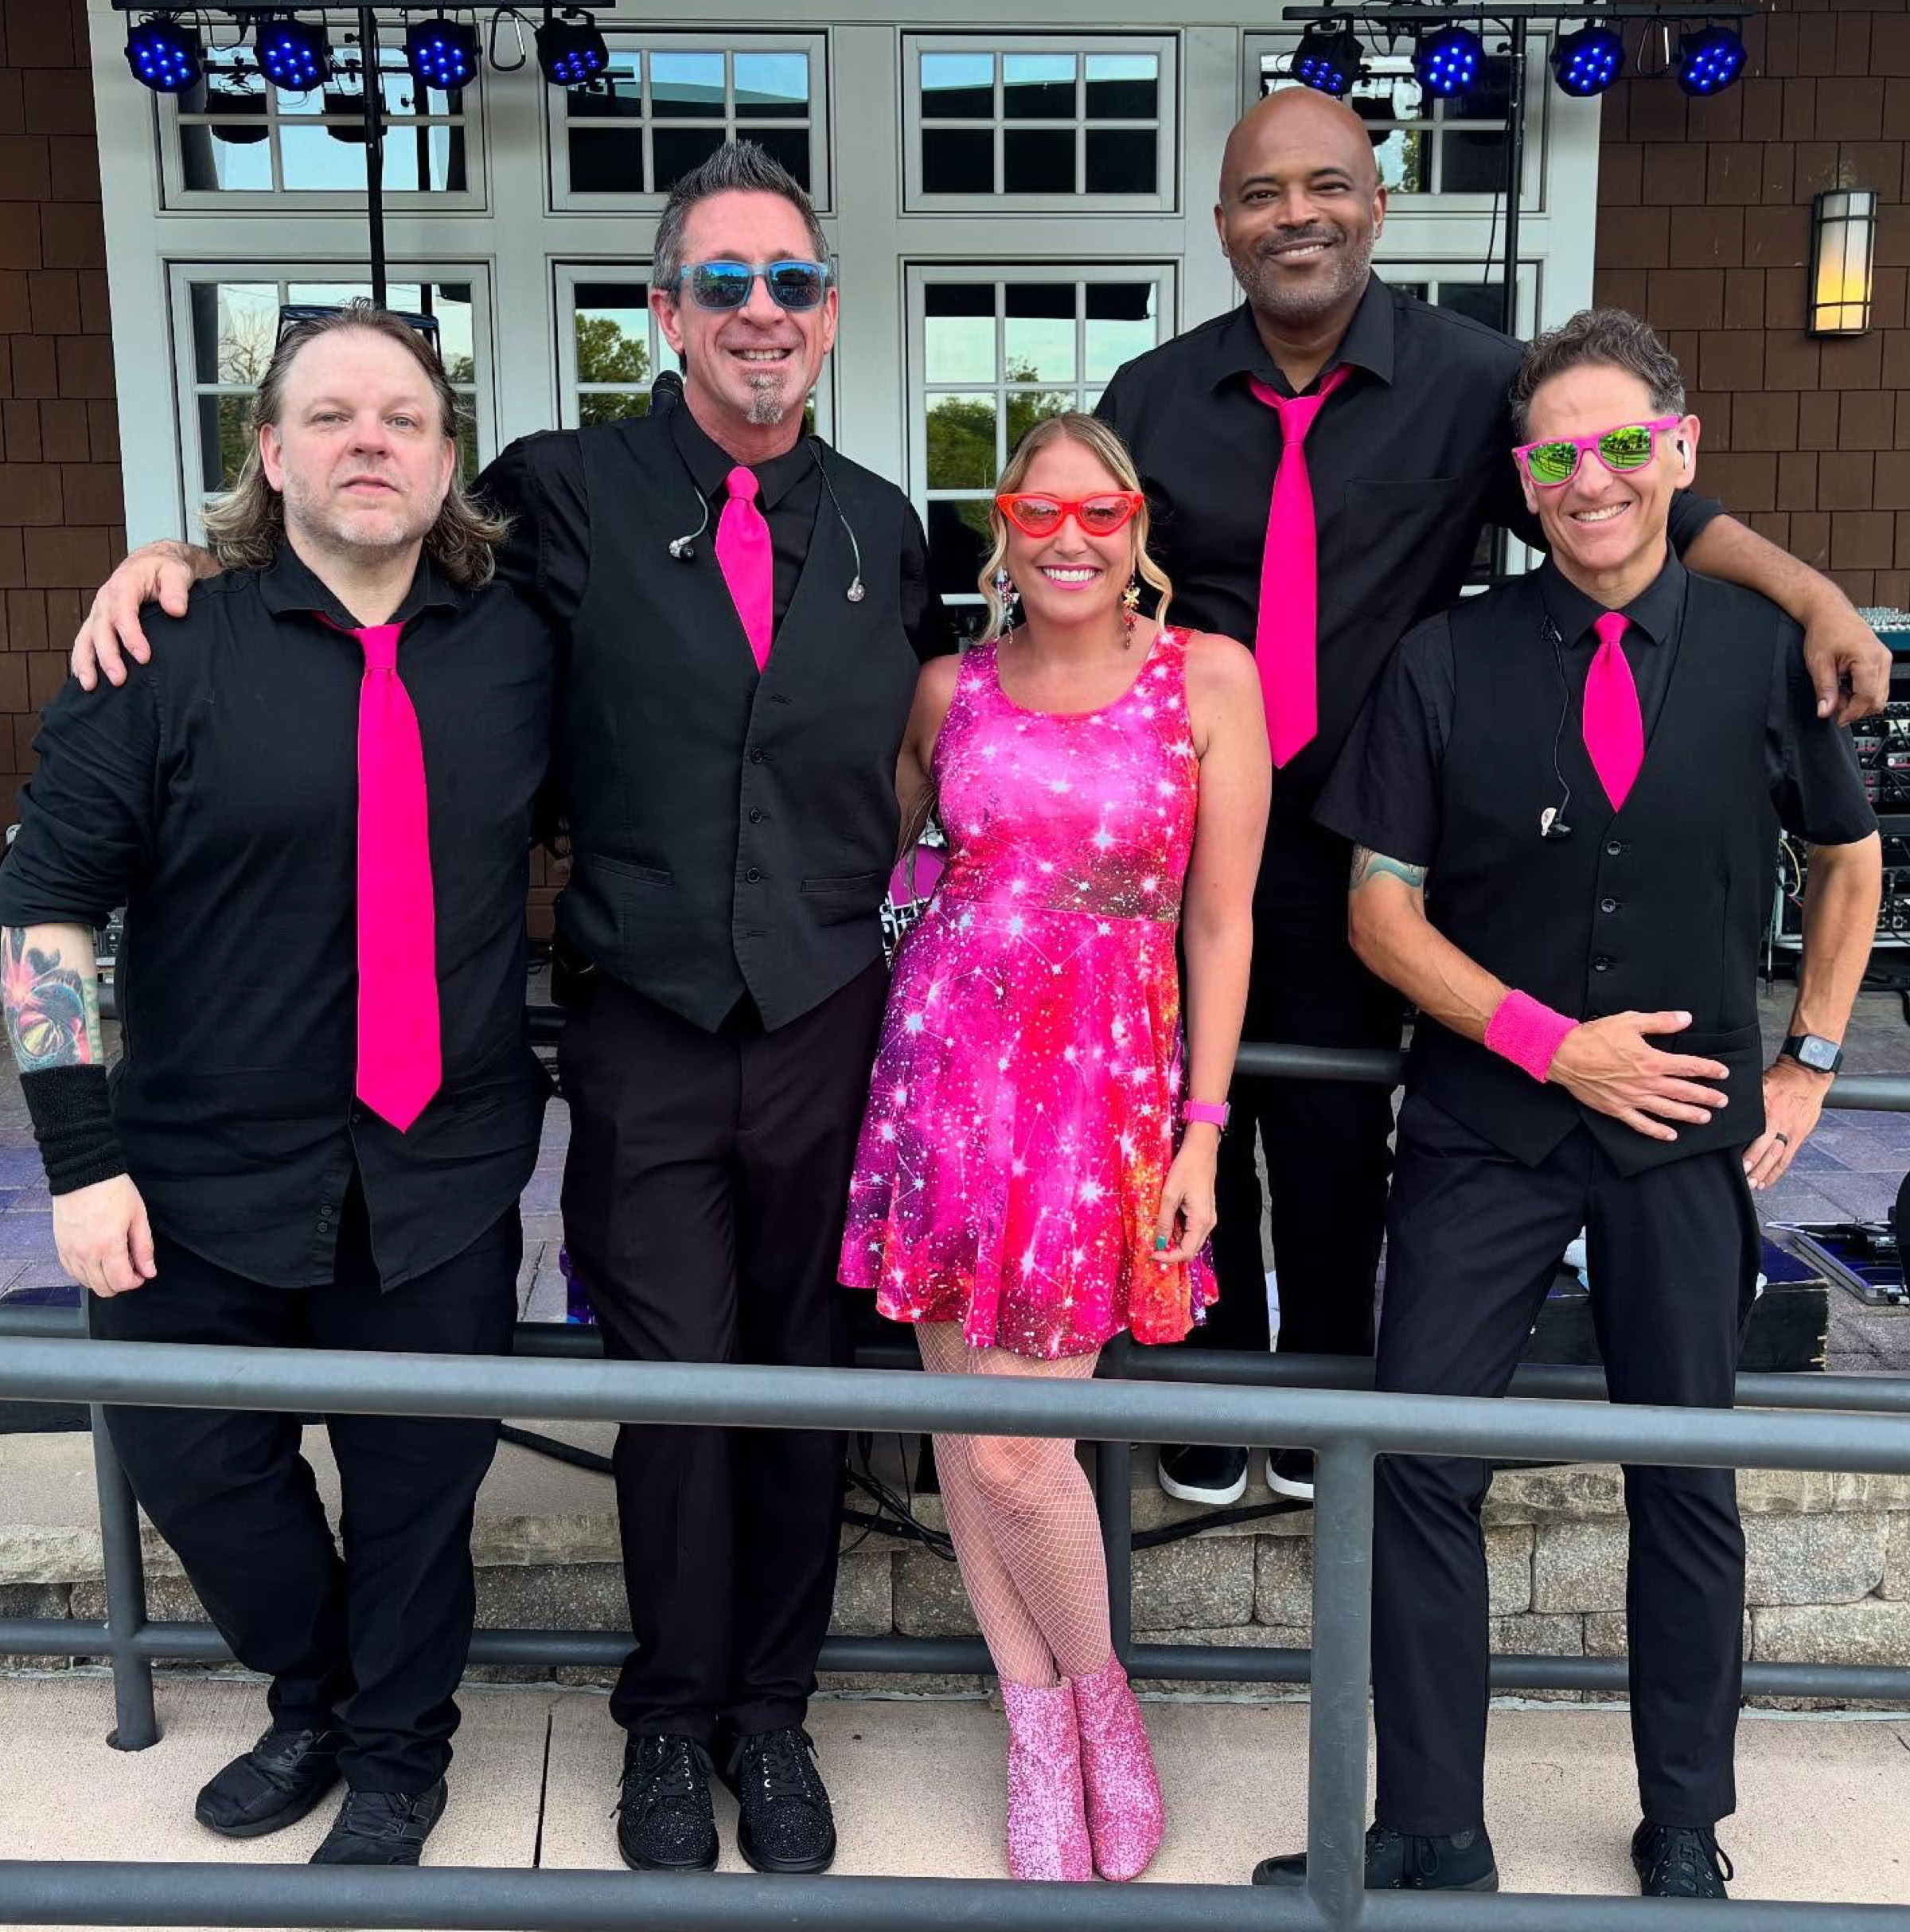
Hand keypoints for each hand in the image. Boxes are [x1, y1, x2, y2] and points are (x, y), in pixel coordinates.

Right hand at [52, 1174, 156, 1296]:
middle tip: (130, 1268)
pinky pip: (71, 1272)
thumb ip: (144, 1248)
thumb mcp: (138, 1216)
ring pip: (86, 1283)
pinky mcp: (60, 1246)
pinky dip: (85, 1273)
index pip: (121, 1282)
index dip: (135, 1282)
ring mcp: (70, 1251)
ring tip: (114, 1263)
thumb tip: (149, 1270)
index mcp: (108, 1246)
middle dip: (120, 1284)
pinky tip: (96, 1262)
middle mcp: (86, 1253)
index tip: (141, 1273)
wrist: (84, 1174)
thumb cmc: (113, 1190)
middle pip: (103, 1288)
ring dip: (102, 1280)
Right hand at [71, 543, 198, 691]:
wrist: (153, 563)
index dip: (131, 636)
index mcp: (124, 586)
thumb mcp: (176, 572)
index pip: (124, 613)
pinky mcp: (99, 622)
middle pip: (101, 630)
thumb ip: (176, 590)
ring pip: (86, 638)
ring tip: (89, 687)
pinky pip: (84, 642)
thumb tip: (176, 609)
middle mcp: (106, 600)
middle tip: (119, 679)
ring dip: (86, 662)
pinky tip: (84, 680)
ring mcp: (99, 612)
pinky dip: (81, 660)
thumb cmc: (165, 569)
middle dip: (108, 656)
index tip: (144, 657)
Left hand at [1153, 1128, 1217, 1263]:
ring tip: (1156, 1233)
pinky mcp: (1203, 1212)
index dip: (1168, 1257)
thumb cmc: (1187, 1167)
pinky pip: (1191, 1229)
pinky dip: (1177, 1231)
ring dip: (1173, 1241)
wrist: (1201, 1149)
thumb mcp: (1169, 1194)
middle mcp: (1208, 1223)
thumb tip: (1159, 1242)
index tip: (1152, 1255)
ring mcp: (1207, 1217)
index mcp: (1201, 1221)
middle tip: (1151, 1248)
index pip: (1186, 1251)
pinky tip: (1166, 1223)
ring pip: (1190, 1240)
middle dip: (1170, 1252)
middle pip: (1190, 1249)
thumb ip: (1164, 1221)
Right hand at [1547, 1010, 1729, 1143]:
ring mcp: (1632, 1098)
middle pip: (1684, 1091)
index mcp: (1652, 1060)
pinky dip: (1657, 1131)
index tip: (1723, 1073)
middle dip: (1706, 1096)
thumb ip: (1661, 1022)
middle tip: (1723, 1100)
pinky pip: (1641, 1124)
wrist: (1564, 1055)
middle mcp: (1646, 1082)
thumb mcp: (1630, 1021)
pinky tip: (1671, 1136)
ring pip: (1668, 1110)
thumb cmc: (1595, 1036)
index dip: (1708, 1069)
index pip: (1688, 1066)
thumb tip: (1686, 1019)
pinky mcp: (1617, 1109)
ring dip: (1689, 1115)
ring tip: (1705, 1117)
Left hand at [1743, 1056, 1832, 1190]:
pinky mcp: (1799, 1135)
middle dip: (1756, 1167)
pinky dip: (1778, 1171)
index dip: (1750, 1152)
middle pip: (1767, 1151)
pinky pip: (1788, 1157)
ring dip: (1766, 1173)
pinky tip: (1768, 1181)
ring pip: (1778, 1158)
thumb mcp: (1759, 1086)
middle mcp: (1780, 1124)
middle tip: (1744, 1179)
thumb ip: (1747, 1102)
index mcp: (1768, 1112)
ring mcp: (1791, 1131)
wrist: (1808, 1075)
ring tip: (1754, 1185)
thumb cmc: (1781, 1079)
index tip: (1739, 1164)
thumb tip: (1728, 1110)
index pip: (1757, 1137)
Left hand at [1802, 598, 1889, 725]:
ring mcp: (1884, 658)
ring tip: (1838, 695)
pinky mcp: (1881, 659)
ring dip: (1860, 701)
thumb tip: (1825, 712)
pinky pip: (1878, 684)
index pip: (1867, 698)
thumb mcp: (1818, 664)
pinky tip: (1846, 688)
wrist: (1829, 612)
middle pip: (1878, 699)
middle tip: (1835, 708)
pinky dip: (1863, 692)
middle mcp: (1882, 658)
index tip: (1838, 720)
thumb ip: (1824, 690)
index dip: (1852, 713)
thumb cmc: (1825, 630)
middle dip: (1857, 709)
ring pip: (1881, 694)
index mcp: (1869, 659)